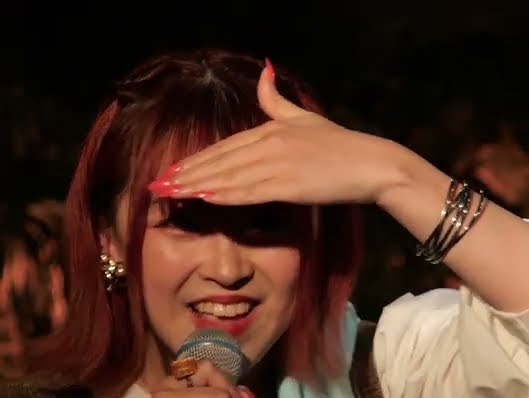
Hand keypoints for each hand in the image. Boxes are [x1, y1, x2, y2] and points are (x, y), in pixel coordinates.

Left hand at [150, 60, 409, 205]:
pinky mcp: (291, 184)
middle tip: (156, 185)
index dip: (194, 159)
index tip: (170, 170)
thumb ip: (277, 99)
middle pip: (219, 161)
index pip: (223, 147)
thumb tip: (264, 68)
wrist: (372, 163)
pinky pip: (251, 190)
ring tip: (170, 195)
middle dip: (185, 174)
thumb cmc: (341, 145)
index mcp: (271, 130)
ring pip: (229, 176)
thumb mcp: (304, 118)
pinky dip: (226, 194)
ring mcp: (279, 164)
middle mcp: (270, 144)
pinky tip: (205, 198)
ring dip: (196, 186)